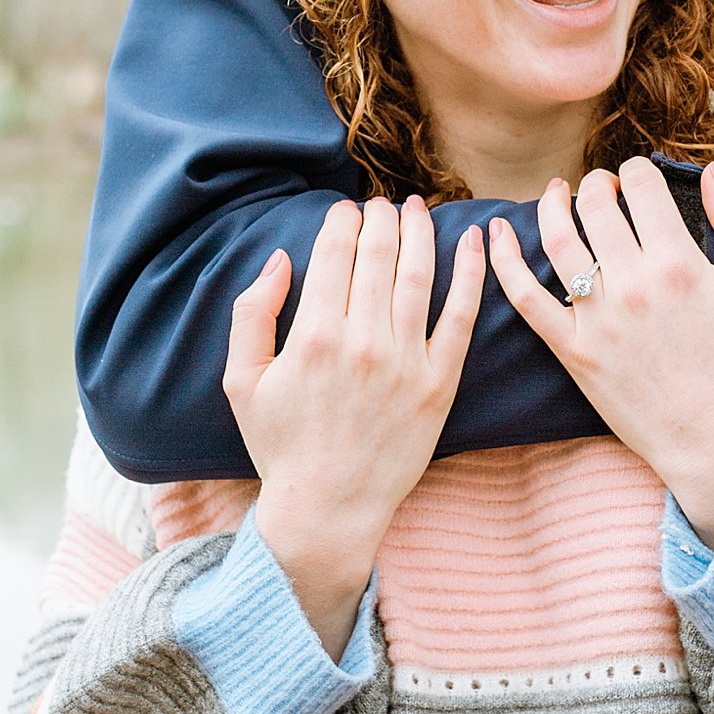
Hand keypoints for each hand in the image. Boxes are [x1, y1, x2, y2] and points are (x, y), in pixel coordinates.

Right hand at [223, 196, 484, 657]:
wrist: (328, 510)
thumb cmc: (281, 446)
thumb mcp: (242, 381)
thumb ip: (251, 314)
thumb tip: (281, 260)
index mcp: (313, 336)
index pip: (333, 254)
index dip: (341, 222)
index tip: (345, 211)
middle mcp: (363, 342)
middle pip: (378, 255)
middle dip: (380, 219)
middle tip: (382, 204)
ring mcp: (407, 362)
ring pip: (419, 274)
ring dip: (420, 231)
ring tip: (417, 208)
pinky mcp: (441, 383)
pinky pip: (462, 315)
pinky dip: (470, 272)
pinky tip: (472, 239)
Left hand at [487, 156, 713, 545]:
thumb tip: (712, 171)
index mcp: (679, 263)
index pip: (641, 185)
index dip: (638, 170)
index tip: (640, 179)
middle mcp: (632, 285)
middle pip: (596, 204)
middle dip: (599, 183)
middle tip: (604, 188)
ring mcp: (597, 319)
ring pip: (557, 239)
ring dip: (553, 204)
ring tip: (559, 192)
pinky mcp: (573, 351)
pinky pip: (526, 298)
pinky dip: (504, 260)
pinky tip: (496, 233)